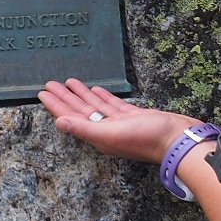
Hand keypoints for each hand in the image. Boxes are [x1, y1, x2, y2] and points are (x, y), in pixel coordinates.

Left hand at [37, 77, 195, 163]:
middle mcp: (107, 130)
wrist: (178, 139)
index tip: (42, 93)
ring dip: (81, 94)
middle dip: (65, 97)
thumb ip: (84, 128)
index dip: (56, 106)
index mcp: (99, 136)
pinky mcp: (134, 117)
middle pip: (80, 111)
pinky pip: (113, 105)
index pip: (71, 118)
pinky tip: (96, 89)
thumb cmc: (147, 138)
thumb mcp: (112, 133)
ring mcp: (120, 124)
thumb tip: (59, 123)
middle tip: (49, 83)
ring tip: (68, 82)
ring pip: (95, 107)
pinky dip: (103, 97)